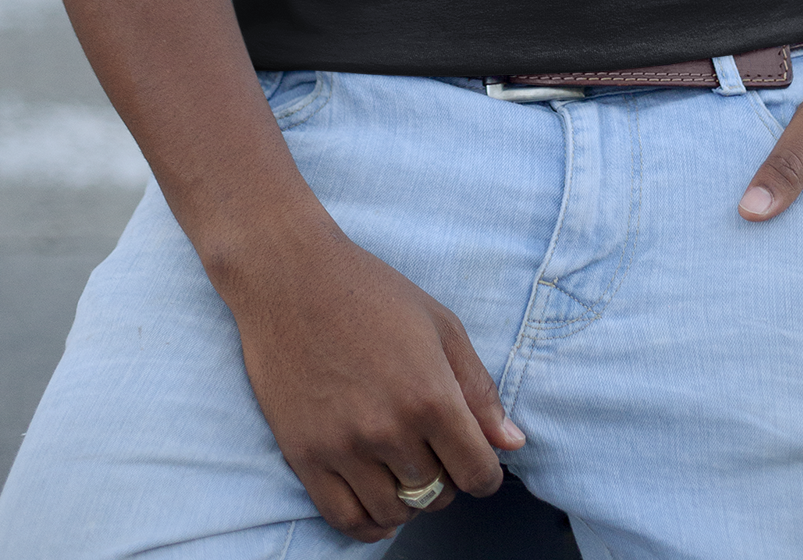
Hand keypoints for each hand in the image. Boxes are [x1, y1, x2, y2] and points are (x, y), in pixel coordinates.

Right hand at [214, 210, 524, 542]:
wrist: (290, 277)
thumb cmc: (370, 292)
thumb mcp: (441, 326)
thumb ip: (479, 389)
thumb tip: (512, 445)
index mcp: (430, 395)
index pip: (477, 473)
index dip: (486, 473)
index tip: (477, 462)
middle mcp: (389, 428)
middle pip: (438, 494)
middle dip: (446, 479)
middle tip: (434, 450)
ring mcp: (343, 447)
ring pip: (396, 511)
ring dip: (409, 499)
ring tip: (404, 467)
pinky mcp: (305, 455)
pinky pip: (346, 519)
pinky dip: (370, 523)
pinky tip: (380, 502)